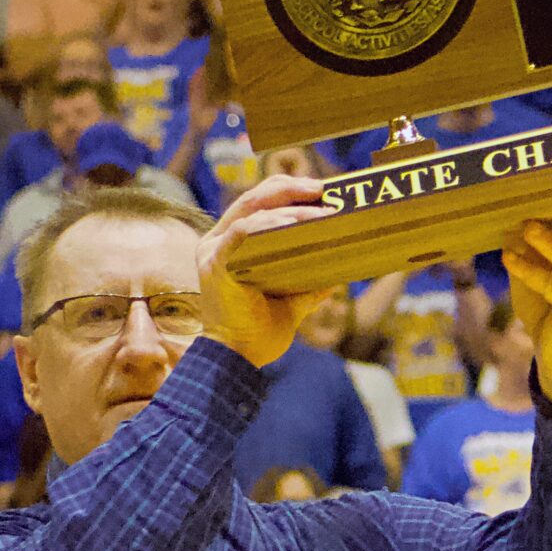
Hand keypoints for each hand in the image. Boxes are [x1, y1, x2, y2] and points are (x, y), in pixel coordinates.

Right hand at [196, 176, 334, 366]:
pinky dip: (270, 223)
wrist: (236, 362)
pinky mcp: (215, 263)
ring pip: (252, 210)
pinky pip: (243, 232)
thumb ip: (308, 289)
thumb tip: (336, 276)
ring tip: (321, 210)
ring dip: (290, 207)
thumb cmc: (257, 335)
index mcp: (233, 245)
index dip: (289, 192)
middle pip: (254, 198)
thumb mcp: (291, 305)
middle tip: (323, 189)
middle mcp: (219, 241)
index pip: (259, 204)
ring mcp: (214, 250)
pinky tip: (295, 224)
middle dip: (291, 188)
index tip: (322, 191)